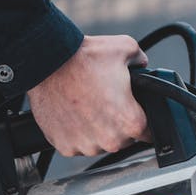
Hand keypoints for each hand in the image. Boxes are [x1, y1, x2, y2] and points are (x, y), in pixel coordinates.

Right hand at [26, 35, 151, 156]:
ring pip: (98, 144)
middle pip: (122, 140)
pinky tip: (72, 113)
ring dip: (96, 130)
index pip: (148, 133)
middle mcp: (110, 140)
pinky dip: (75, 132)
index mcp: (130, 121)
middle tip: (105, 102)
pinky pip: (76, 144)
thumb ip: (141, 59)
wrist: (48, 62)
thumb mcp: (125, 48)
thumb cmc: (84, 57)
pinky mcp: (65, 146)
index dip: (142, 120)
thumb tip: (142, 63)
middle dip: (117, 123)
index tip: (134, 112)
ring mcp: (86, 146)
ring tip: (86, 106)